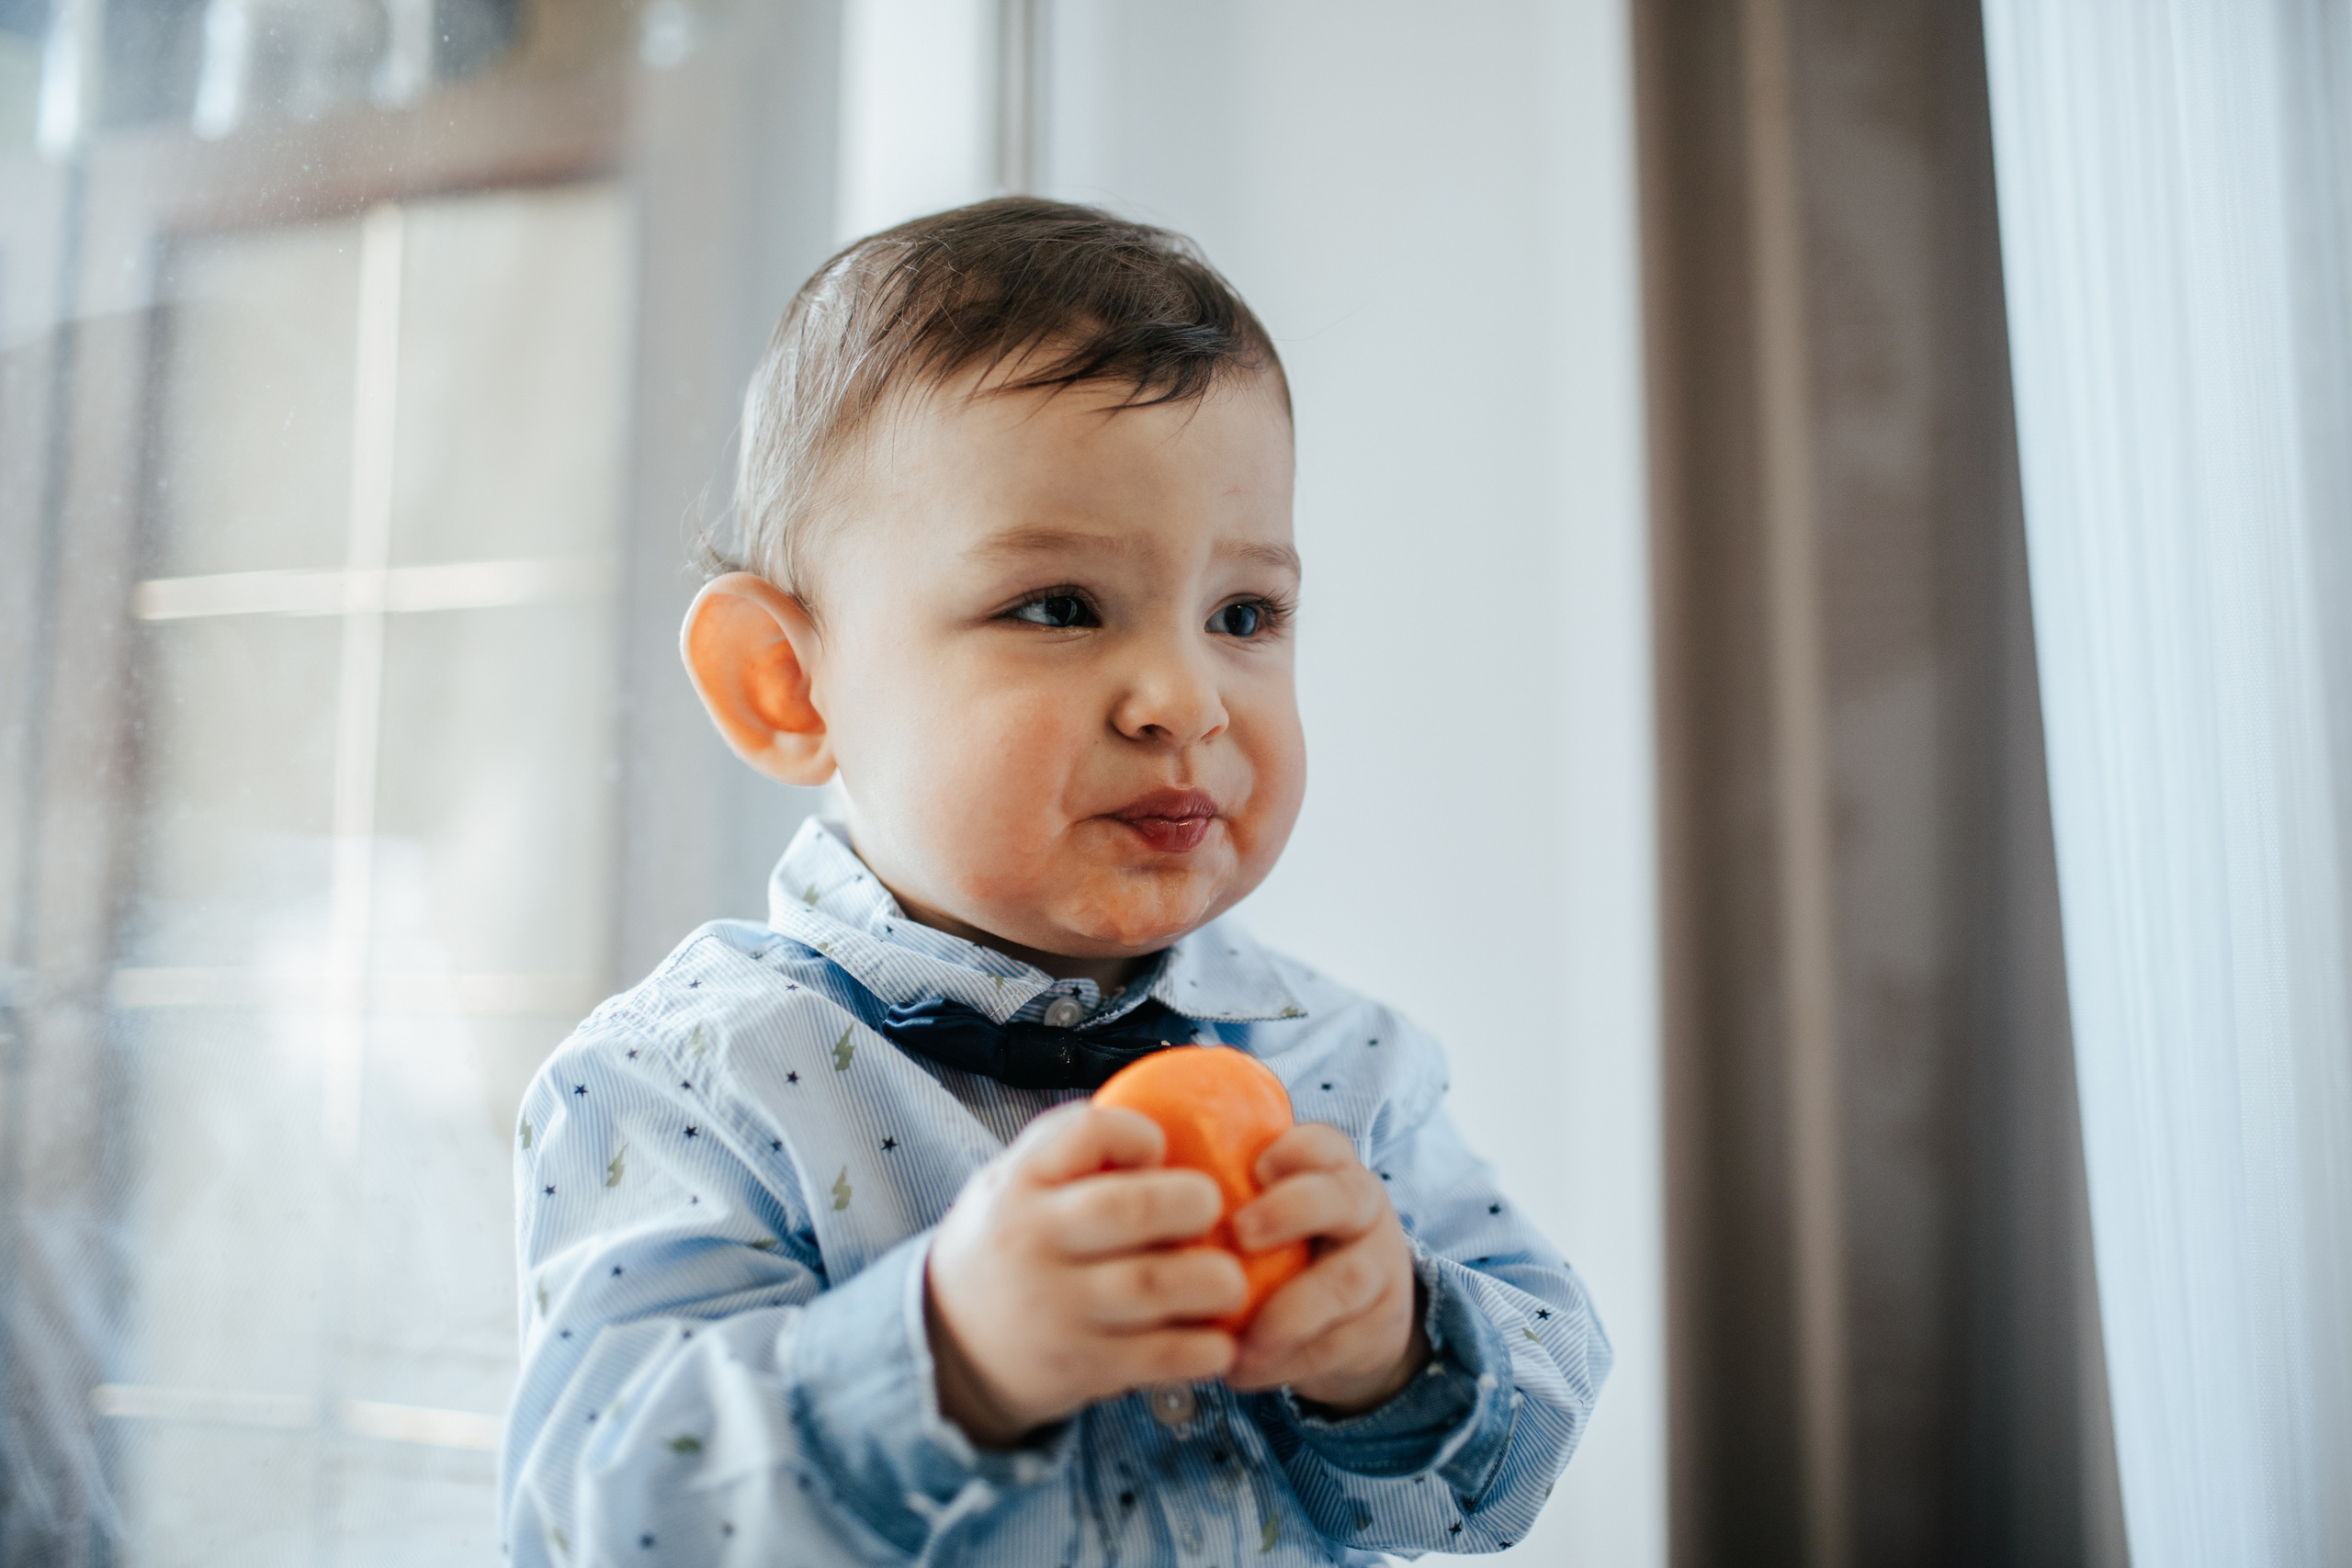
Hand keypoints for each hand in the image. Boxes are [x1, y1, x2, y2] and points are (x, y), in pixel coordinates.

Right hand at [926, 1103, 1245, 1446]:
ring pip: (1153, 1286)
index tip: (1160, 1150)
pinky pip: (1156, 1356)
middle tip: (1212, 1209)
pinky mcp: (1077, 1366)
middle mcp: (1032, 1241)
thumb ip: (1069, 1152)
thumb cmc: (1004, 1246)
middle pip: (1130, 1209)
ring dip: (1212, 1281)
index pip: (1086, 1133)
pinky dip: (1202, 1349)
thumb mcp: (1010, 1182)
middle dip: (1193, 1203)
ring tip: (1229, 1280)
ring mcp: (1054, 1308)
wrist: (948, 1342)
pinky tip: (1220, 1341)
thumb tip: (1162, 1126)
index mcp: (1020, 1183)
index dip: (1138, 1134)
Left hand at [1224, 1123, 1428, 1413]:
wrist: (1360, 1314)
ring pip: (1346, 1280)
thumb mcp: (1270, 1209)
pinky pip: (1337, 1343)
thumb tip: (1131, 1180)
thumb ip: (1222, 1194)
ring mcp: (1378, 1267)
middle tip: (1241, 1234)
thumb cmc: (1288, 1248)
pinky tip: (1243, 1370)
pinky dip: (1287, 1361)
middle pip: (1342, 1198)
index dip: (1293, 1151)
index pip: (1322, 1143)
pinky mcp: (1378, 1325)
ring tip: (1240, 1341)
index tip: (1254, 1169)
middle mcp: (1362, 1210)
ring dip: (1288, 1313)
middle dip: (1290, 1211)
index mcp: (1329, 1170)